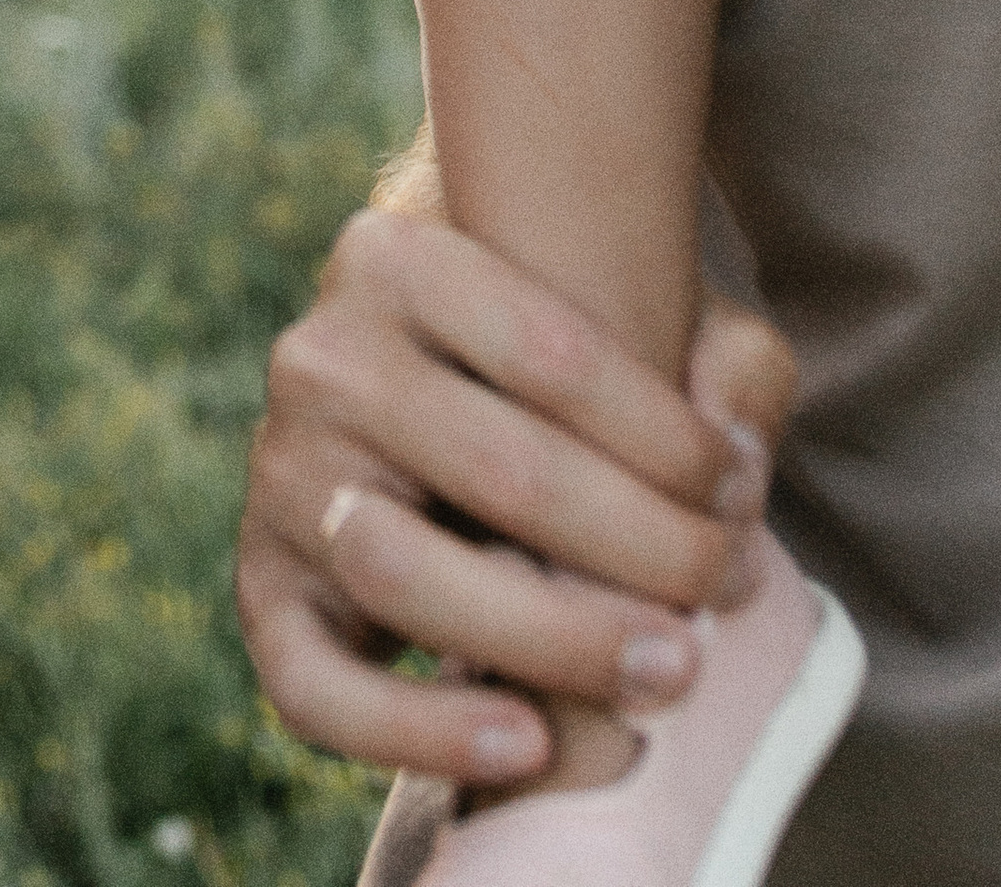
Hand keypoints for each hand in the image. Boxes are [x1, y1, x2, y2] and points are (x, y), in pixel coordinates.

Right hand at [236, 207, 790, 790]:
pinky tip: (525, 742)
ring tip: (665, 670)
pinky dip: (417, 730)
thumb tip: (737, 457)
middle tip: (728, 588)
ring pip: (401, 570)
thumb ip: (722, 362)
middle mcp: (319, 354)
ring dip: (555, 637)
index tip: (738, 487)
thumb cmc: (559, 381)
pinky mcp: (261, 592)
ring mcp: (281, 475)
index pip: (551, 351)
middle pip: (495, 467)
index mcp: (396, 258)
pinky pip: (315, 684)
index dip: (666, 435)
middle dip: (638, 545)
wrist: (425, 424)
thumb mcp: (640, 324)